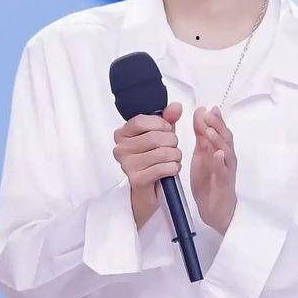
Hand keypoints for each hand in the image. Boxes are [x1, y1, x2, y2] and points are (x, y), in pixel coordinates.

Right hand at [113, 102, 182, 229]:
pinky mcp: (137, 180)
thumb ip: (168, 118)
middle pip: (154, 137)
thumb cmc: (154, 159)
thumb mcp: (161, 134)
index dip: (160, 124)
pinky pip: (162, 168)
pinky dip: (173, 168)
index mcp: (122, 133)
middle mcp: (121, 148)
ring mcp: (127, 165)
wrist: (149, 190)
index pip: (141, 121)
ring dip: (175, 155)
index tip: (167, 129)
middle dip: (171, 142)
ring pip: (162, 153)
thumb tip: (176, 107)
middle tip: (172, 147)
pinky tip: (172, 169)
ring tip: (173, 159)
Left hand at [190, 105, 237, 234]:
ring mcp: (226, 169)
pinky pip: (223, 171)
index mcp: (220, 148)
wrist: (214, 207)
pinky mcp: (223, 183)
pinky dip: (220, 162)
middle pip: (225, 138)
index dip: (215, 119)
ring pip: (225, 152)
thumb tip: (201, 112)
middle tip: (209, 114)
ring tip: (209, 131)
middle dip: (218, 125)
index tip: (207, 108)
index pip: (220, 130)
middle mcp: (226, 157)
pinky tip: (216, 154)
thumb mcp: (202, 153)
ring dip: (218, 141)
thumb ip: (201, 134)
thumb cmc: (209, 178)